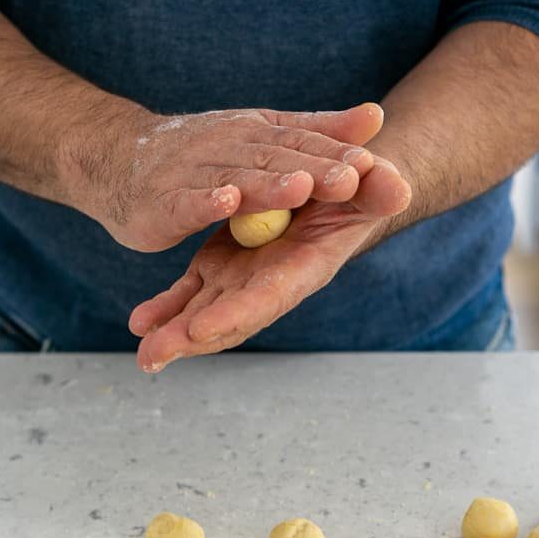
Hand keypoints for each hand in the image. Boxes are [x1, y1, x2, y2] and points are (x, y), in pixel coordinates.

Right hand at [58, 102, 384, 251]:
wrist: (116, 160)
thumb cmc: (198, 154)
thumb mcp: (259, 136)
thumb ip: (315, 131)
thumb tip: (376, 115)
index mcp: (253, 132)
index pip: (301, 142)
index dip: (335, 152)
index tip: (372, 163)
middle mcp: (225, 146)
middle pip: (274, 158)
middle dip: (313, 168)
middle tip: (351, 178)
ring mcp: (192, 173)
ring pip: (235, 178)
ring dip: (267, 184)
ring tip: (300, 188)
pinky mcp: (162, 203)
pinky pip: (186, 202)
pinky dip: (204, 201)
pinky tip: (226, 201)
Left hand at [129, 157, 411, 370]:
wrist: (335, 192)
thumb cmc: (358, 189)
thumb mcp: (371, 183)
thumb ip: (381, 188)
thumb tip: (397, 187)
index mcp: (304, 266)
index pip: (269, 296)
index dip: (237, 312)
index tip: (201, 330)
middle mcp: (270, 282)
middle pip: (228, 316)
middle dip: (191, 338)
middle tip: (153, 354)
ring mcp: (242, 278)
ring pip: (203, 311)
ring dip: (172, 333)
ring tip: (142, 352)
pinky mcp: (221, 267)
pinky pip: (189, 293)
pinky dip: (166, 308)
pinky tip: (141, 322)